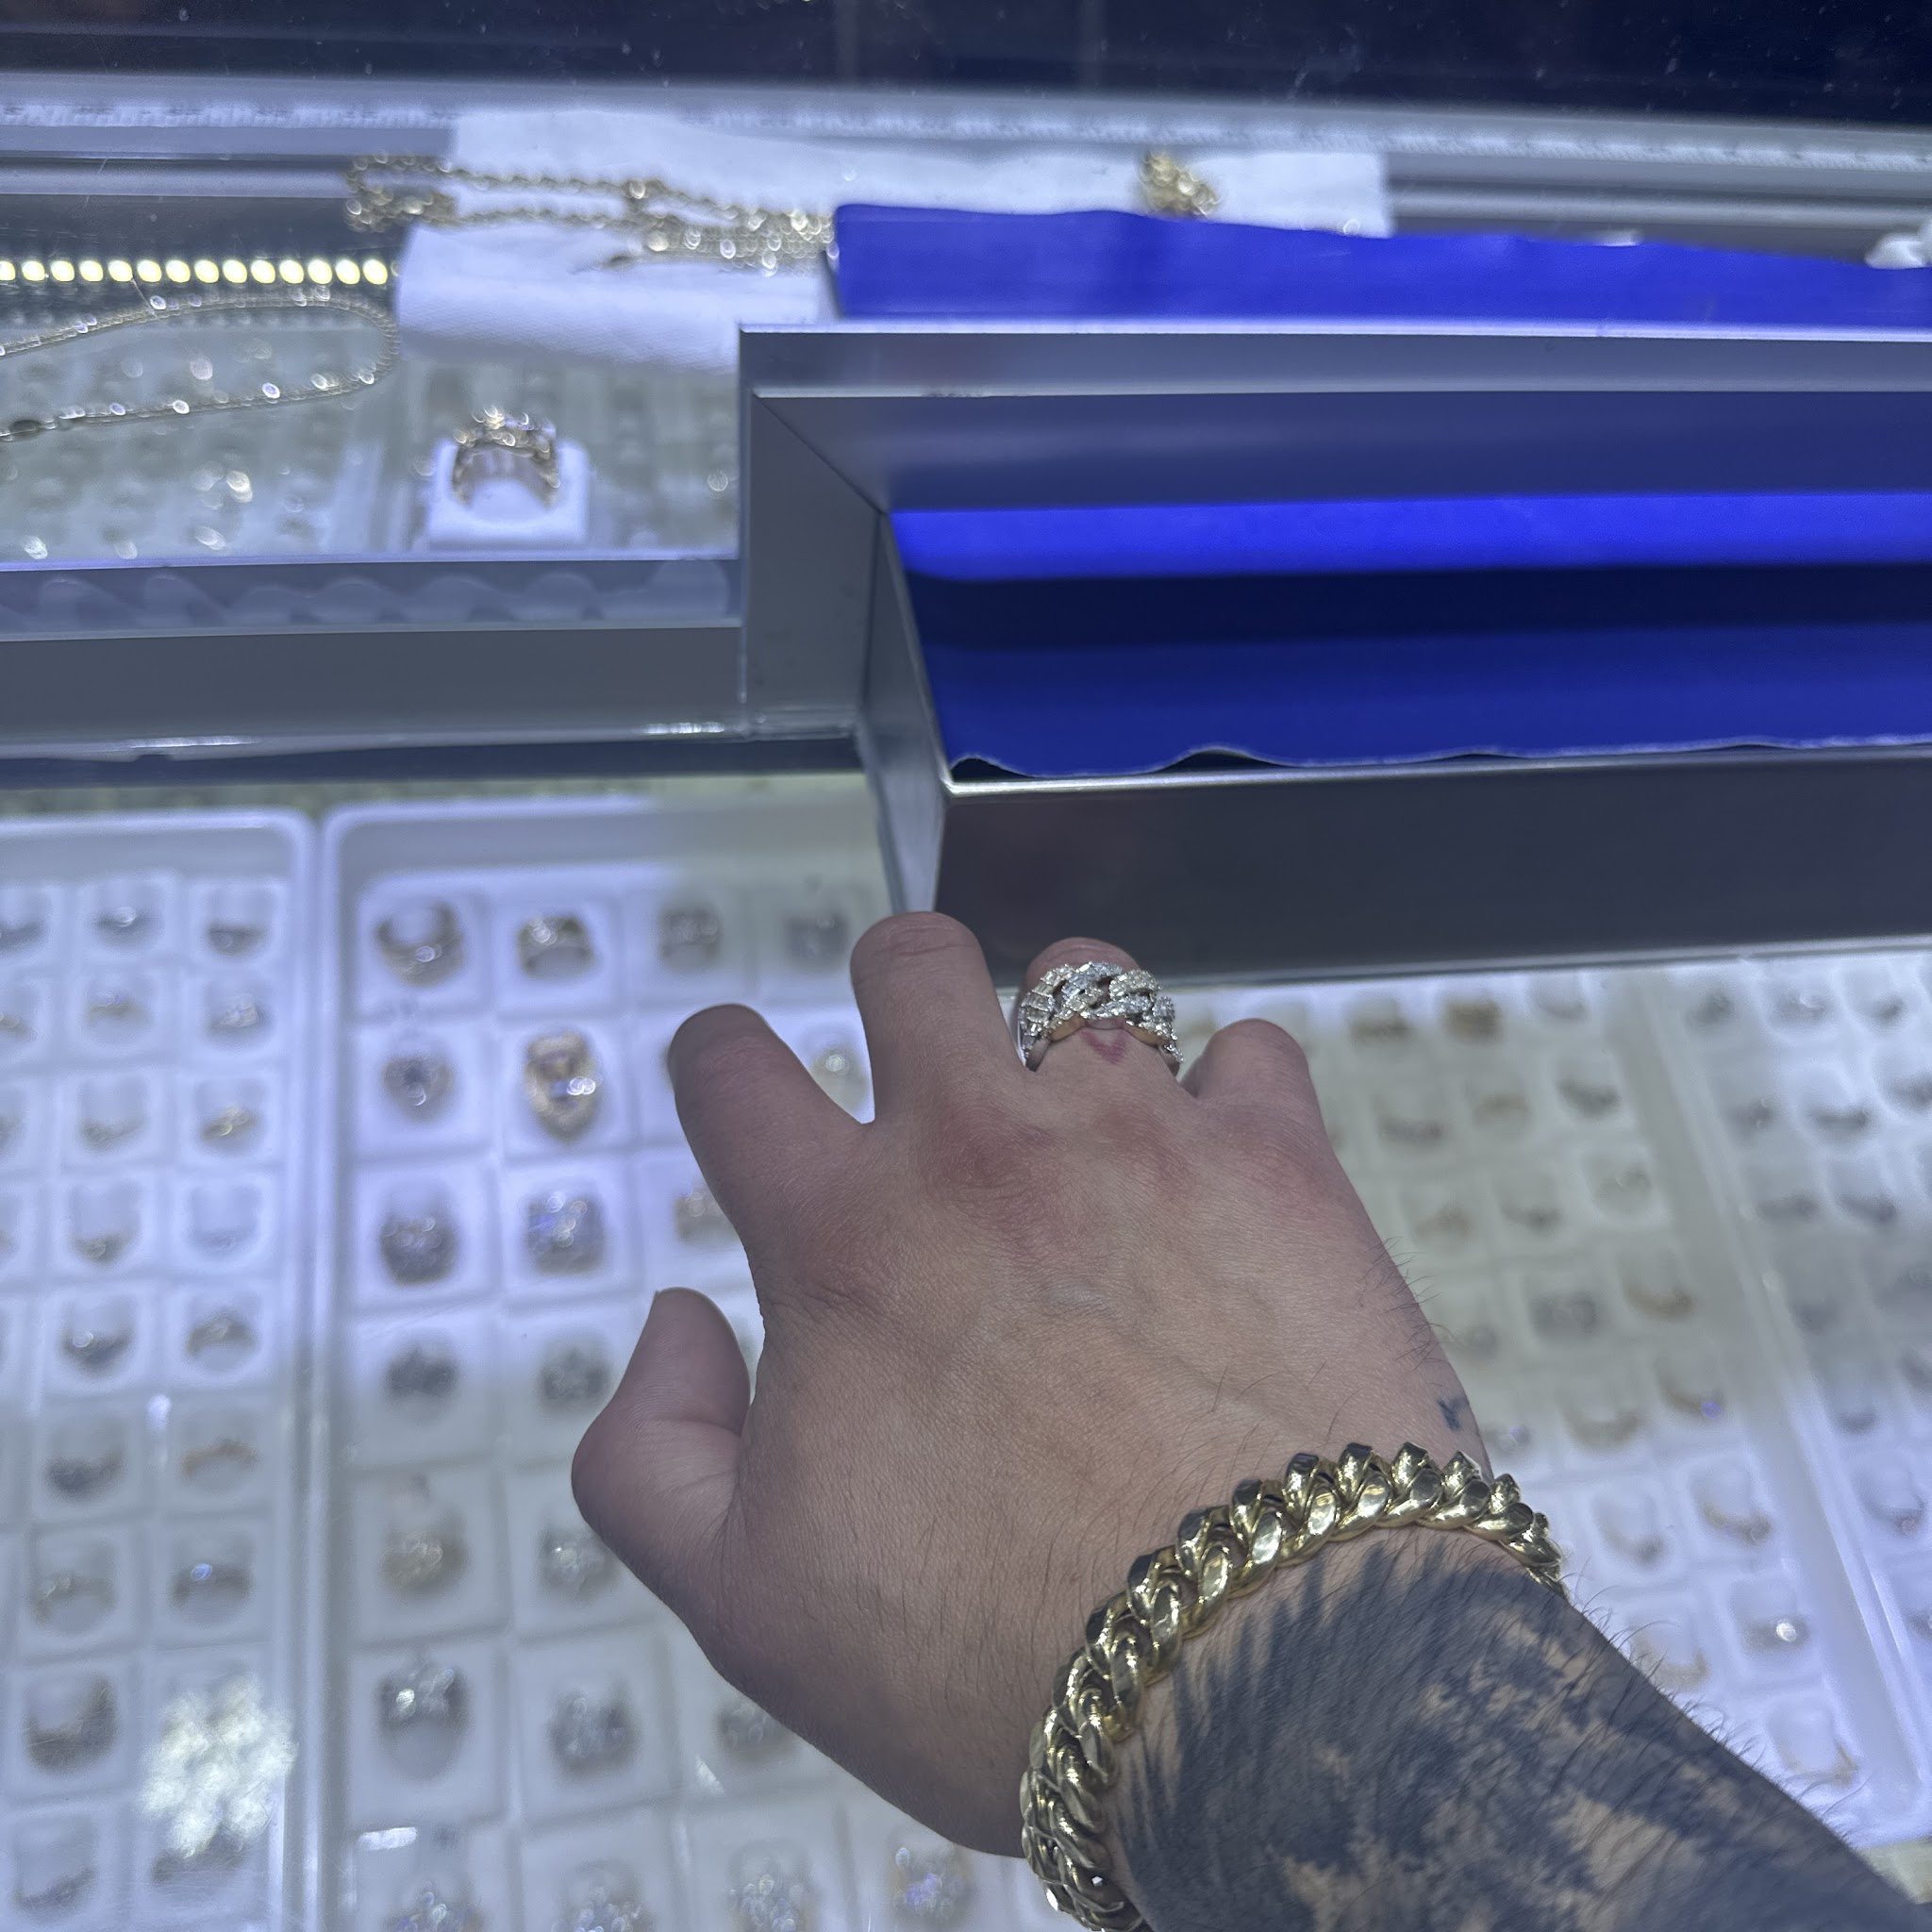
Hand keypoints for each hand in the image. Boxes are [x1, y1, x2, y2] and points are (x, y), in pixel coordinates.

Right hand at [572, 914, 1481, 1854]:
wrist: (1268, 1687)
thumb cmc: (997, 1661)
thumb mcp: (747, 1606)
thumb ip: (650, 1452)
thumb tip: (682, 1315)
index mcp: (846, 1237)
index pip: (732, 1068)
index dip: (721, 1062)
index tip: (742, 1085)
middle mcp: (985, 1150)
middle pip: (911, 961)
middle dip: (899, 989)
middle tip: (926, 1071)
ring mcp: (1143, 1138)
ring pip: (1086, 980)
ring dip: (1068, 1031)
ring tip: (1091, 1118)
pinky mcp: (1283, 1166)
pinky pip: (1253, 1053)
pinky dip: (1233, 1099)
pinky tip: (1232, 1176)